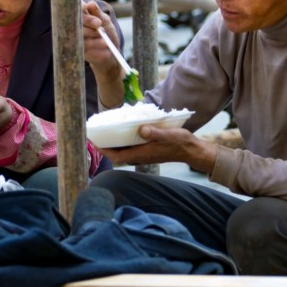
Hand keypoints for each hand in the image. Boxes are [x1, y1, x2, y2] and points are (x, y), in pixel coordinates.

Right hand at [81, 1, 121, 75]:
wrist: (111, 55)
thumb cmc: (108, 35)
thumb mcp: (106, 22)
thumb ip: (98, 13)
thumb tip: (90, 3)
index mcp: (82, 16)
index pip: (75, 7)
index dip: (79, 6)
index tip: (87, 7)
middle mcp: (76, 25)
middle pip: (74, 19)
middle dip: (87, 20)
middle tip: (98, 23)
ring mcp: (75, 37)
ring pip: (78, 31)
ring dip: (92, 33)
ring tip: (103, 36)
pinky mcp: (77, 48)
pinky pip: (82, 44)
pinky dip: (94, 43)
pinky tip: (103, 43)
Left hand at [97, 125, 216, 174]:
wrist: (192, 149)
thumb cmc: (180, 142)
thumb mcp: (168, 135)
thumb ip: (155, 133)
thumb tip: (141, 130)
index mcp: (142, 154)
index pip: (117, 157)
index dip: (105, 151)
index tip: (95, 142)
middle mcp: (140, 156)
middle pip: (118, 154)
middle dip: (106, 146)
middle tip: (96, 134)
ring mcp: (144, 153)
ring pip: (124, 150)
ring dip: (114, 143)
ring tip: (106, 131)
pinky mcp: (148, 150)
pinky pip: (131, 147)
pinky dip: (124, 141)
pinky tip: (124, 131)